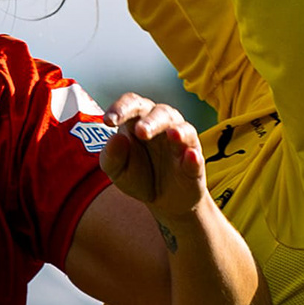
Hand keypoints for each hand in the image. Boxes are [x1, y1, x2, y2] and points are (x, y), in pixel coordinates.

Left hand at [100, 90, 206, 218]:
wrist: (163, 200)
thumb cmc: (138, 176)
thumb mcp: (117, 170)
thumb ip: (111, 156)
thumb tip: (115, 138)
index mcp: (139, 120)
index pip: (132, 104)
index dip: (121, 108)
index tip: (108, 121)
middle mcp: (163, 124)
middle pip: (159, 113)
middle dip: (150, 121)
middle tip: (141, 132)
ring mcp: (182, 140)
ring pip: (182, 128)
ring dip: (177, 131)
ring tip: (171, 134)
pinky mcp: (194, 160)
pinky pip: (195, 155)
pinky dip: (193, 156)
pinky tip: (190, 156)